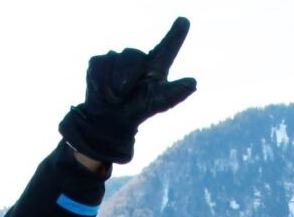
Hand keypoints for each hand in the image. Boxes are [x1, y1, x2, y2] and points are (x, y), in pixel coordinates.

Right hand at [58, 17, 196, 165]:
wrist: (110, 119)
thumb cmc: (138, 110)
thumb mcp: (159, 103)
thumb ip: (175, 92)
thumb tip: (194, 82)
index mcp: (156, 66)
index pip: (167, 47)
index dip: (176, 34)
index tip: (184, 20)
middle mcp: (138, 57)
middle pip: (133, 56)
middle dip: (127, 77)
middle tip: (124, 95)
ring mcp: (117, 57)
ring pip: (115, 59)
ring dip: (114, 83)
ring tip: (116, 95)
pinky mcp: (99, 61)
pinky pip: (100, 66)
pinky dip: (100, 82)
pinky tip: (103, 90)